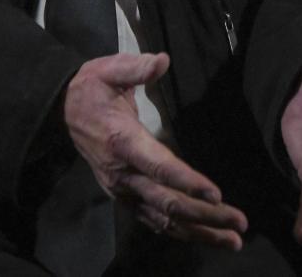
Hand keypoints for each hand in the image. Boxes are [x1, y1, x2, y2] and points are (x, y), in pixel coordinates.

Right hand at [64, 52, 247, 249]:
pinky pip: (154, 220)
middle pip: (168, 202)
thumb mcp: (108, 70)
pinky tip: (205, 237)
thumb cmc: (92, 89)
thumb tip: (162, 60)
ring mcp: (123, 190)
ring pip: (164, 219)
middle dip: (205, 215)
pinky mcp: (125, 196)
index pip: (159, 167)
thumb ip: (136, 67)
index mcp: (123, 142)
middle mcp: (123, 173)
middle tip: (240, 224)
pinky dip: (180, 232)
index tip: (216, 194)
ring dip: (199, 232)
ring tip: (232, 241)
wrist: (61, 111)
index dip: (187, 182)